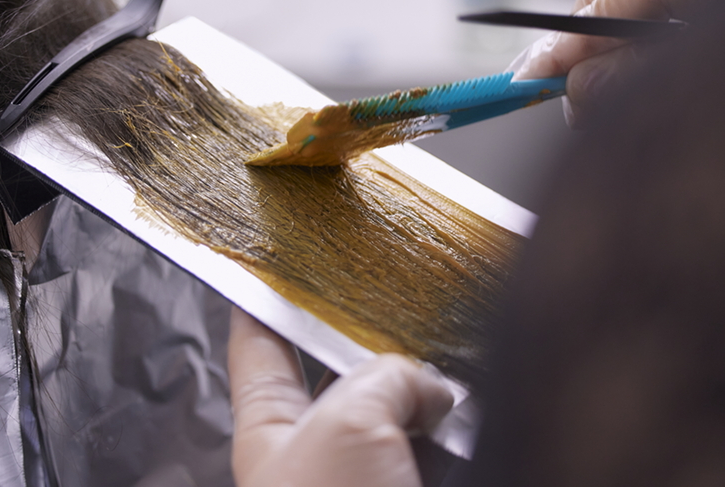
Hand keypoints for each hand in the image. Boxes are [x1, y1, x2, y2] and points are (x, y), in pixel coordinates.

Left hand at [228, 308, 453, 486]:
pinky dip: (450, 430)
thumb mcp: (346, 424)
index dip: (270, 297)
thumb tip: (431, 384)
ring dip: (422, 389)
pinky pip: (431, 447)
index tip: (281, 259)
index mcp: (269, 427)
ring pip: (395, 409)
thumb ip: (385, 379)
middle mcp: (314, 450)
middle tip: (402, 308)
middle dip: (374, 341)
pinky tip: (465, 417)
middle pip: (341, 370)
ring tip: (447, 367)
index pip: (259, 340)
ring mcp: (362, 474)